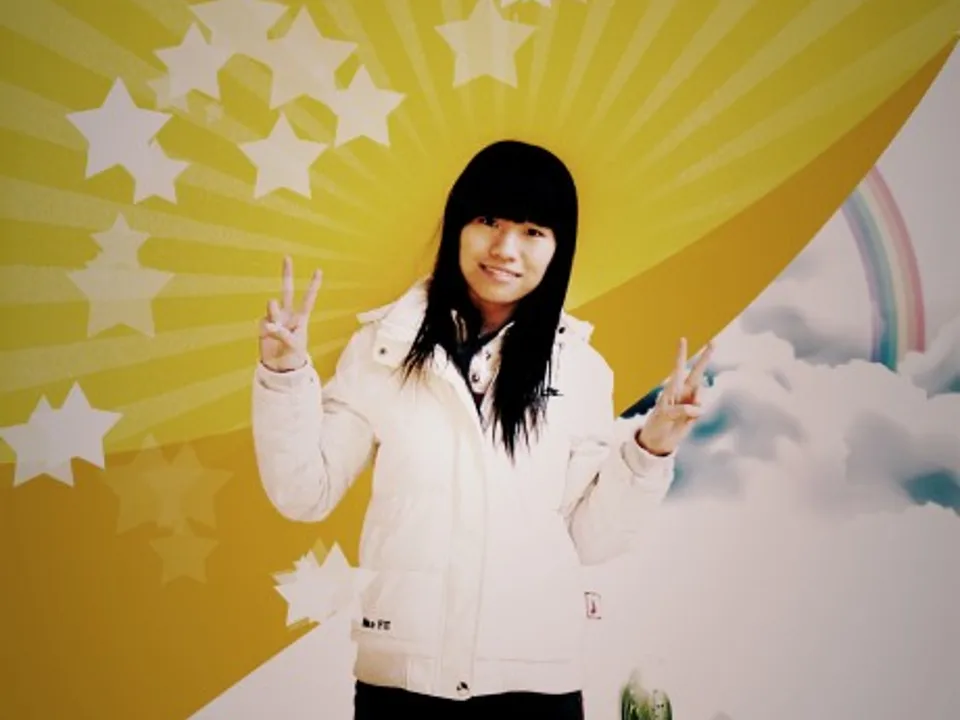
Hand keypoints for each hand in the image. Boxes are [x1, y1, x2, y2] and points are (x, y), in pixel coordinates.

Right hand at [259, 256, 321, 372]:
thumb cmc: (293, 355)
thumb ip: (284, 333)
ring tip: (273, 321)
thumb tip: (270, 324)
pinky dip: (266, 330)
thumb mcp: (294, 345)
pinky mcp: (262, 326)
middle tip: (287, 257)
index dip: (313, 285)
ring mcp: (274, 318)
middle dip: (287, 274)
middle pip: (287, 291)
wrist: (280, 368)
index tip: (319, 270)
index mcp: (300, 318)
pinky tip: (268, 337)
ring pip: (272, 306)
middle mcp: (287, 314)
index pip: (308, 299)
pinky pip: (263, 323)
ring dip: (273, 310)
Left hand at [637, 337, 712, 455]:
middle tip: (714, 342)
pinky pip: (701, 410)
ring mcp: (691, 402)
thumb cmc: (657, 425)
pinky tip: (687, 421)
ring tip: (686, 412)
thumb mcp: (664, 416)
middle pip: (697, 372)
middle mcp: (683, 392)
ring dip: (697, 400)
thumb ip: (681, 409)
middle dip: (706, 357)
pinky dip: (696, 415)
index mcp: (672, 388)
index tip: (683, 339)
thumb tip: (698, 408)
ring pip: (701, 394)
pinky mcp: (696, 413)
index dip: (681, 354)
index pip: (678, 368)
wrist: (659, 441)